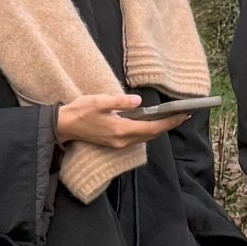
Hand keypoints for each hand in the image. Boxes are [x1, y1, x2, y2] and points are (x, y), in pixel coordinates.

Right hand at [55, 93, 188, 149]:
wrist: (64, 125)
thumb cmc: (81, 111)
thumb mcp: (99, 101)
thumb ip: (119, 102)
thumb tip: (138, 101)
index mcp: (120, 130)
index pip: (152, 128)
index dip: (169, 122)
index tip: (183, 116)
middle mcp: (122, 141)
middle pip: (152, 135)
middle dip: (168, 126)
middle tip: (183, 115)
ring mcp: (118, 144)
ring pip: (145, 138)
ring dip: (159, 129)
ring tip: (171, 118)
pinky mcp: (114, 143)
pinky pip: (137, 138)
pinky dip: (148, 131)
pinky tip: (152, 122)